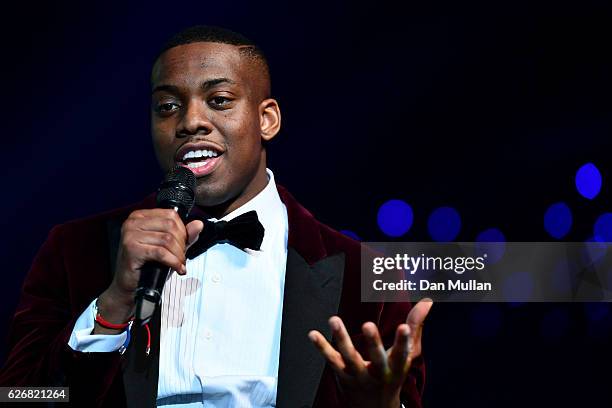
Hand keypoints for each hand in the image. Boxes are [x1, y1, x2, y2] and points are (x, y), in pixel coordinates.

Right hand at [94, 209, 202, 332]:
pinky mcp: (131, 249)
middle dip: (181, 244)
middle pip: (170, 226)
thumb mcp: (169, 247)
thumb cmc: (147, 265)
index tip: (184, 244)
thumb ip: (185, 236)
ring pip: (167, 239)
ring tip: (179, 264)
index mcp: (141, 216)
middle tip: (181, 257)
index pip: (171, 215)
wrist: (129, 286)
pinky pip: (161, 252)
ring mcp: (130, 234)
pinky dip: (173, 262)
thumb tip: (199, 224)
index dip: (183, 231)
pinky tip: (177, 268)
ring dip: (178, 255)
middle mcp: (133, 222)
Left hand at [308, 299, 432, 407]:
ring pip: (349, 358)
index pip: (402, 354)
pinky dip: (321, 347)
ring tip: (334, 319)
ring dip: (341, 339)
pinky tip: (312, 334)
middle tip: (368, 324)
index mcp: (397, 367)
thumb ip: (416, 325)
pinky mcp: (342, 374)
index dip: (403, 342)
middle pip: (376, 358)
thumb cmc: (394, 372)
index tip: (403, 327)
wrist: (374, 405)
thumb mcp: (409, 353)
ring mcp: (358, 375)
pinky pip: (331, 360)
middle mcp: (378, 373)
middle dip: (372, 343)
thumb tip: (429, 300)